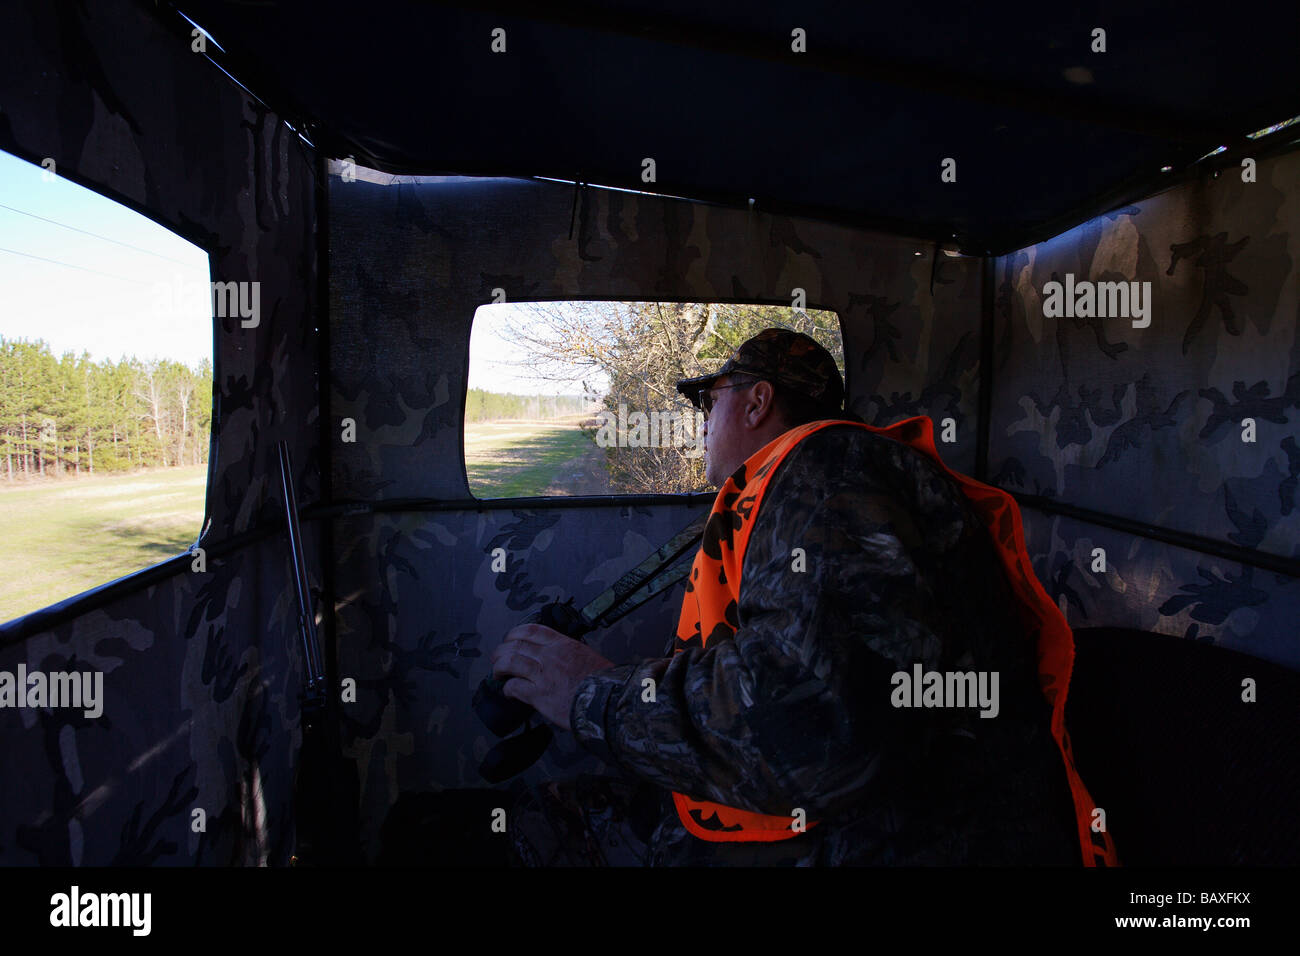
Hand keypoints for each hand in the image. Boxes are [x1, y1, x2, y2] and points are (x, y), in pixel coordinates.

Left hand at [490, 624, 614, 730]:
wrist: (608, 700)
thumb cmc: (603, 682)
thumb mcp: (587, 656)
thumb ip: (569, 654)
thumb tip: (561, 660)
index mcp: (562, 644)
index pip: (531, 630)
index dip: (515, 633)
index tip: (510, 639)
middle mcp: (550, 655)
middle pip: (515, 644)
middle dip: (502, 650)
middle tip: (498, 657)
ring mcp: (543, 674)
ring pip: (510, 662)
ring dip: (499, 667)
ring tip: (497, 673)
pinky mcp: (539, 694)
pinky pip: (514, 687)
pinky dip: (507, 689)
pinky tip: (508, 692)